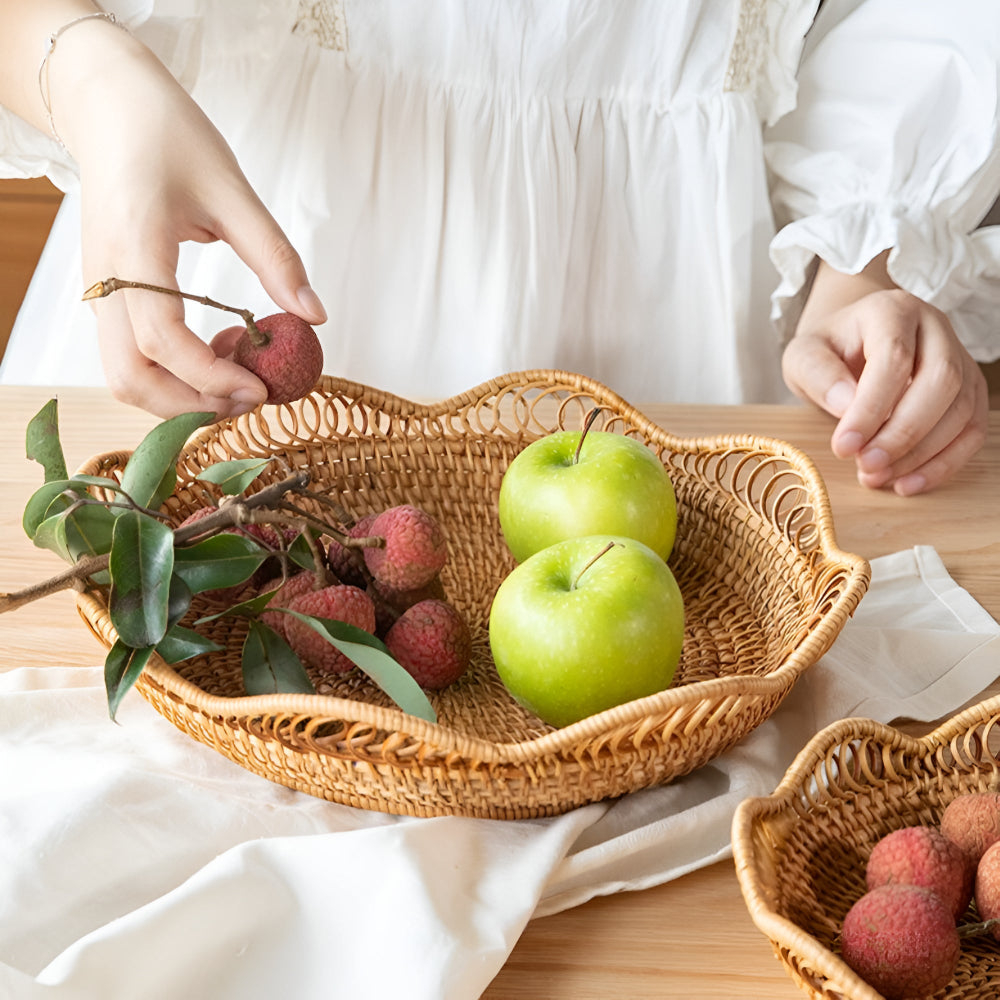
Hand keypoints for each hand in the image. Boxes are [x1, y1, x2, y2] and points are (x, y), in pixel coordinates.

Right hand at [49, 17, 326, 418]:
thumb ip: (275, 257)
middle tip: (251, 398)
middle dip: (191, 405)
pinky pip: (129, 357)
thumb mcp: (232, 190)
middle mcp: (106, 280)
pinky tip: (216, 359)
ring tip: (237, 386)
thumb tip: (315, 315)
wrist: (111, 109)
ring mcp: (101, 292)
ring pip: (123, 377)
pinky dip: (170, 376)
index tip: (261, 388)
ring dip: (179, 399)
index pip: (161, 339)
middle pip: (130, 378)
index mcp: (135, 249)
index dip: (211, 375)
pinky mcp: (108, 296)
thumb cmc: (169, 137)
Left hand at [782, 253, 987, 495]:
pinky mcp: (969, 390)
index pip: (893, 359)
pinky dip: (944, 463)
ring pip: (961, 409)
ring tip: (877, 477)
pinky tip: (908, 483)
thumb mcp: (804, 356)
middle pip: (940, 382)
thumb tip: (847, 406)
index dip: (871, 408)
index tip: (844, 446)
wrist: (851, 343)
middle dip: (903, 433)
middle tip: (867, 467)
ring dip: (922, 453)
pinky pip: (972, 430)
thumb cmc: (828, 350)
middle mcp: (936, 329)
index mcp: (893, 310)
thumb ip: (819, 376)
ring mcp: (960, 358)